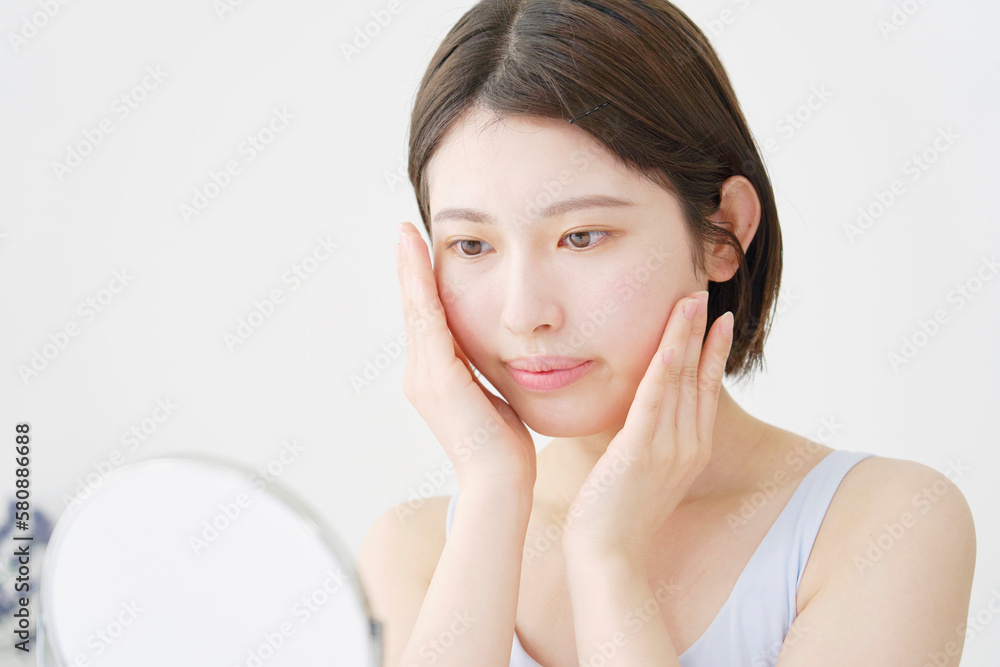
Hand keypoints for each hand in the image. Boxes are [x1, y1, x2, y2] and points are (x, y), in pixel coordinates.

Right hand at [395, 221, 536, 488]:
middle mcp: (421, 375)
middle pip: (415, 310)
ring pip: (416, 310)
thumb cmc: (505, 450)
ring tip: (407, 235)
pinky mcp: (438, 377)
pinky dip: (421, 288)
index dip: (421, 286)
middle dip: (410, 269)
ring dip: (411, 270)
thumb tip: (499, 358)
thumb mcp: (494, 401)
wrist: (500, 483)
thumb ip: (486, 377)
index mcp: (434, 379)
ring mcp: (424, 376)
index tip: (420, 252)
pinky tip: (420, 260)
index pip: (427, 322)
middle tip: (405, 231)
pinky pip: (427, 321)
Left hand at [561, 289, 733, 564]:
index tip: (716, 319)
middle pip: (698, 377)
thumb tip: (640, 416)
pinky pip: (655, 400)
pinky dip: (665, 366)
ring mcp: (668, 449)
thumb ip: (649, 441)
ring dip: (686, 336)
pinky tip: (670, 341)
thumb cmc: (617, 515)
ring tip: (691, 300)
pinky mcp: (641, 452)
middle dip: (701, 332)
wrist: (608, 556)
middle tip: (701, 292)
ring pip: (680, 380)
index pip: (705, 390)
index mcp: (690, 450)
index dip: (711, 352)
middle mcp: (688, 446)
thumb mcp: (643, 473)